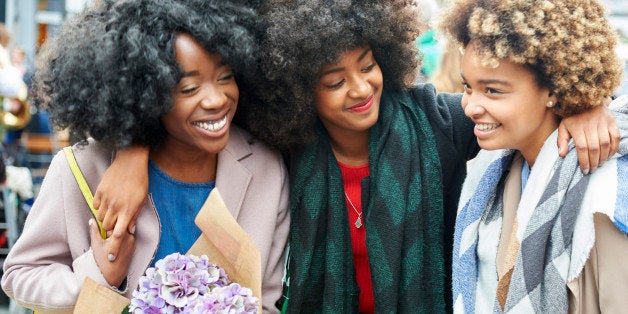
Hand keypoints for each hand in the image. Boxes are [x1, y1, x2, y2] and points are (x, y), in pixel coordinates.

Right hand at [89, 219, 134, 286]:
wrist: (113, 276)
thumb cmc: (103, 261)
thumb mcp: (96, 244)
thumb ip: (94, 230)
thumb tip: (92, 219)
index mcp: (121, 233)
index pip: (114, 221)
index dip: (107, 223)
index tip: (103, 227)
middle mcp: (130, 236)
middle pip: (120, 227)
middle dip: (112, 230)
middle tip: (105, 238)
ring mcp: (133, 242)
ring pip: (123, 233)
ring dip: (116, 236)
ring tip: (109, 245)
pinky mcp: (133, 248)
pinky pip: (127, 240)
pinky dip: (120, 241)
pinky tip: (114, 248)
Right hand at [93, 145, 148, 260]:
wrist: (130, 162)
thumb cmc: (140, 182)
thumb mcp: (141, 200)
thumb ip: (134, 216)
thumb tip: (129, 230)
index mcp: (129, 211)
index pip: (119, 234)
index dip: (115, 246)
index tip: (111, 256)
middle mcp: (116, 207)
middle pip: (107, 227)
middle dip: (110, 230)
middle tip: (114, 226)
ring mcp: (107, 199)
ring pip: (100, 218)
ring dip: (104, 219)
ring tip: (112, 213)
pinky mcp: (99, 192)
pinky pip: (95, 206)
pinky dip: (99, 208)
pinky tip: (106, 203)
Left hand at [557, 100, 618, 173]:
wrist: (586, 99)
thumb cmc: (573, 116)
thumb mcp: (563, 126)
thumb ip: (561, 140)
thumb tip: (561, 155)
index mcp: (577, 127)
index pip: (582, 148)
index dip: (584, 161)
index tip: (584, 170)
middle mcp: (590, 124)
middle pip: (594, 147)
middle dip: (594, 162)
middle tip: (592, 169)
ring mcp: (602, 122)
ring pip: (605, 143)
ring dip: (603, 157)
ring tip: (600, 164)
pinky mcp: (611, 121)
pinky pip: (615, 137)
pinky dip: (613, 148)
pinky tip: (609, 155)